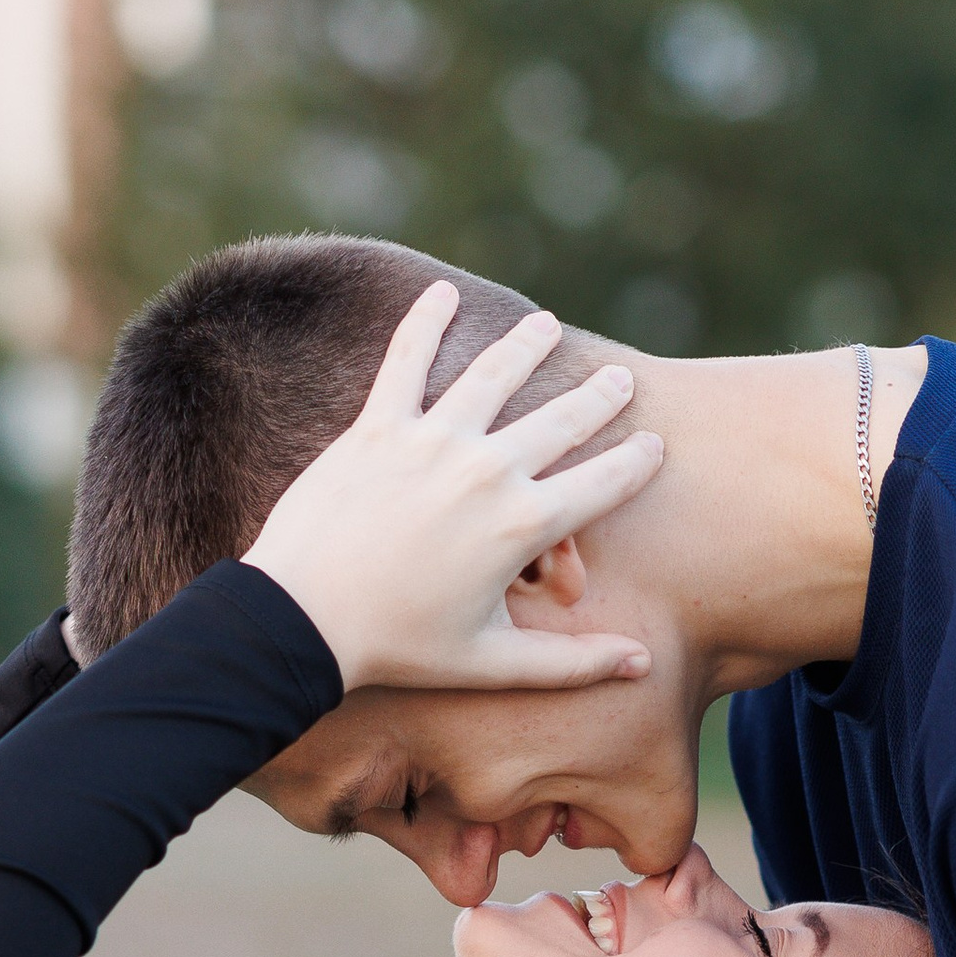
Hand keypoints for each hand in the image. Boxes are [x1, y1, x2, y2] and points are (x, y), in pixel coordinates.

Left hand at [242, 286, 662, 692]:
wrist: (300, 621)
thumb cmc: (398, 648)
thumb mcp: (492, 661)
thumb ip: (572, 663)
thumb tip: (642, 664)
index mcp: (523, 527)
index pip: (602, 483)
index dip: (636, 462)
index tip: (655, 444)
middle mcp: (486, 472)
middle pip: (561, 421)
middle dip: (598, 399)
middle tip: (619, 379)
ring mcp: (431, 442)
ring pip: (494, 376)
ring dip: (527, 346)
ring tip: (547, 325)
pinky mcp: (377, 427)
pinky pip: (405, 359)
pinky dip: (424, 321)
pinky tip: (441, 292)